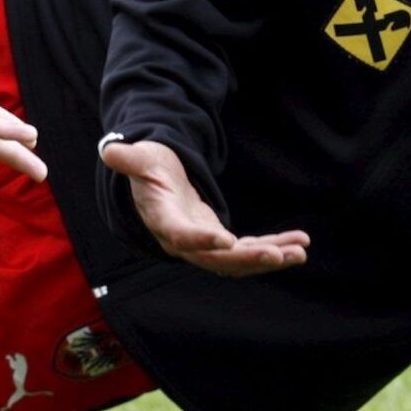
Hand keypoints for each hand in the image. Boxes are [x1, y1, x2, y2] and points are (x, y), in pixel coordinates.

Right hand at [99, 140, 308, 276]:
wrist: (155, 186)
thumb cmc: (148, 168)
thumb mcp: (140, 159)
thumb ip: (129, 159)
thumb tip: (110, 150)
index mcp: (164, 221)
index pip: (182, 235)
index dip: (202, 239)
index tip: (226, 240)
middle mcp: (184, 242)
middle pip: (216, 258)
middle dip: (248, 258)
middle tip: (278, 255)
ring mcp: (204, 245)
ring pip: (238, 260)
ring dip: (269, 257)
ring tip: (300, 251)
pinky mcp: (220, 243)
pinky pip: (249, 250)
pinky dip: (274, 247)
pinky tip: (299, 242)